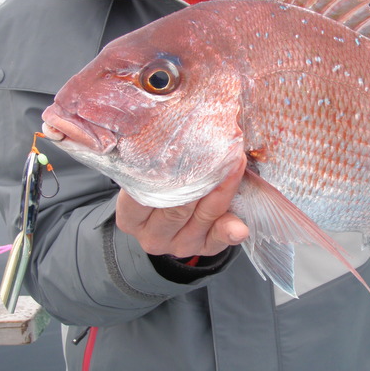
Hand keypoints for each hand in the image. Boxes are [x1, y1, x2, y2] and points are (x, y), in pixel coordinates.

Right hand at [115, 154, 248, 257]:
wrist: (175, 204)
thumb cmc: (163, 180)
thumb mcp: (149, 171)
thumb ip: (152, 155)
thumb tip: (162, 123)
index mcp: (130, 216)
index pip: (142, 195)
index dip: (159, 170)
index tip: (177, 146)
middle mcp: (152, 235)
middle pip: (176, 206)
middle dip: (199, 175)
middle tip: (214, 148)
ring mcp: (178, 245)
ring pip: (203, 217)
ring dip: (223, 189)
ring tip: (234, 163)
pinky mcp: (204, 248)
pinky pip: (219, 239)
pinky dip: (230, 229)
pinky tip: (239, 226)